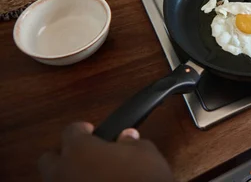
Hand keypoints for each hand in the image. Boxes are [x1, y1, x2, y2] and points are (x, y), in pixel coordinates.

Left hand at [39, 122, 173, 181]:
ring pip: (55, 181)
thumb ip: (130, 143)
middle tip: (85, 156)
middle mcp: (62, 172)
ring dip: (69, 177)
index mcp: (79, 149)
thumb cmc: (142, 178)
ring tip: (91, 177)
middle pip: (49, 159)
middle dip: (63, 155)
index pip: (70, 131)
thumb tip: (126, 138)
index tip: (90, 131)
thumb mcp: (145, 153)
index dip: (82, 130)